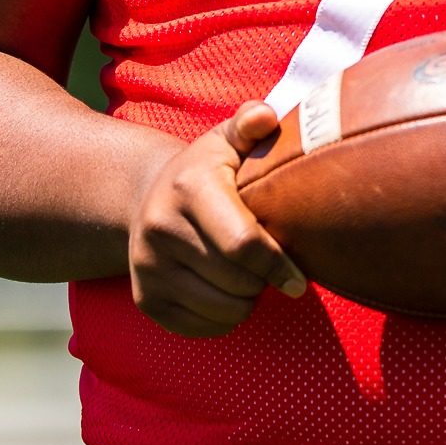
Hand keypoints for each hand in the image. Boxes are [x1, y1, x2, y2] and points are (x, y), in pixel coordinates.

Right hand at [128, 101, 307, 337]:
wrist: (145, 198)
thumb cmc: (205, 170)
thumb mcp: (226, 141)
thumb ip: (249, 125)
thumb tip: (266, 116)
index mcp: (188, 188)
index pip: (243, 243)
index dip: (277, 264)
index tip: (300, 278)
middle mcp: (160, 229)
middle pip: (236, 280)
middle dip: (264, 280)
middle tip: (271, 266)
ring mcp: (148, 268)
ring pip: (222, 309)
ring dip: (247, 300)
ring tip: (249, 276)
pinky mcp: (146, 300)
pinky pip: (202, 328)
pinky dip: (225, 318)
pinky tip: (227, 291)